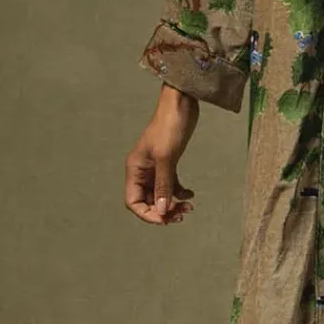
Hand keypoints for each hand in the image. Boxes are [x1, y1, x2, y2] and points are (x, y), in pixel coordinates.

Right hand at [124, 88, 198, 223]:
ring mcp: (155, 168)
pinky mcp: (169, 163)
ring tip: (188, 207)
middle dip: (163, 211)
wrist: (181, 104)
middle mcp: (142, 171)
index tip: (165, 218)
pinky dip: (180, 192)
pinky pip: (171, 185)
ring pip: (160, 195)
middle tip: (181, 215)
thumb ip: (163, 185)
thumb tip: (163, 211)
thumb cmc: (169, 126)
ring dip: (173, 204)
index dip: (148, 214)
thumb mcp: (166, 158)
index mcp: (134, 169)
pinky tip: (191, 194)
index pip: (133, 201)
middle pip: (147, 201)